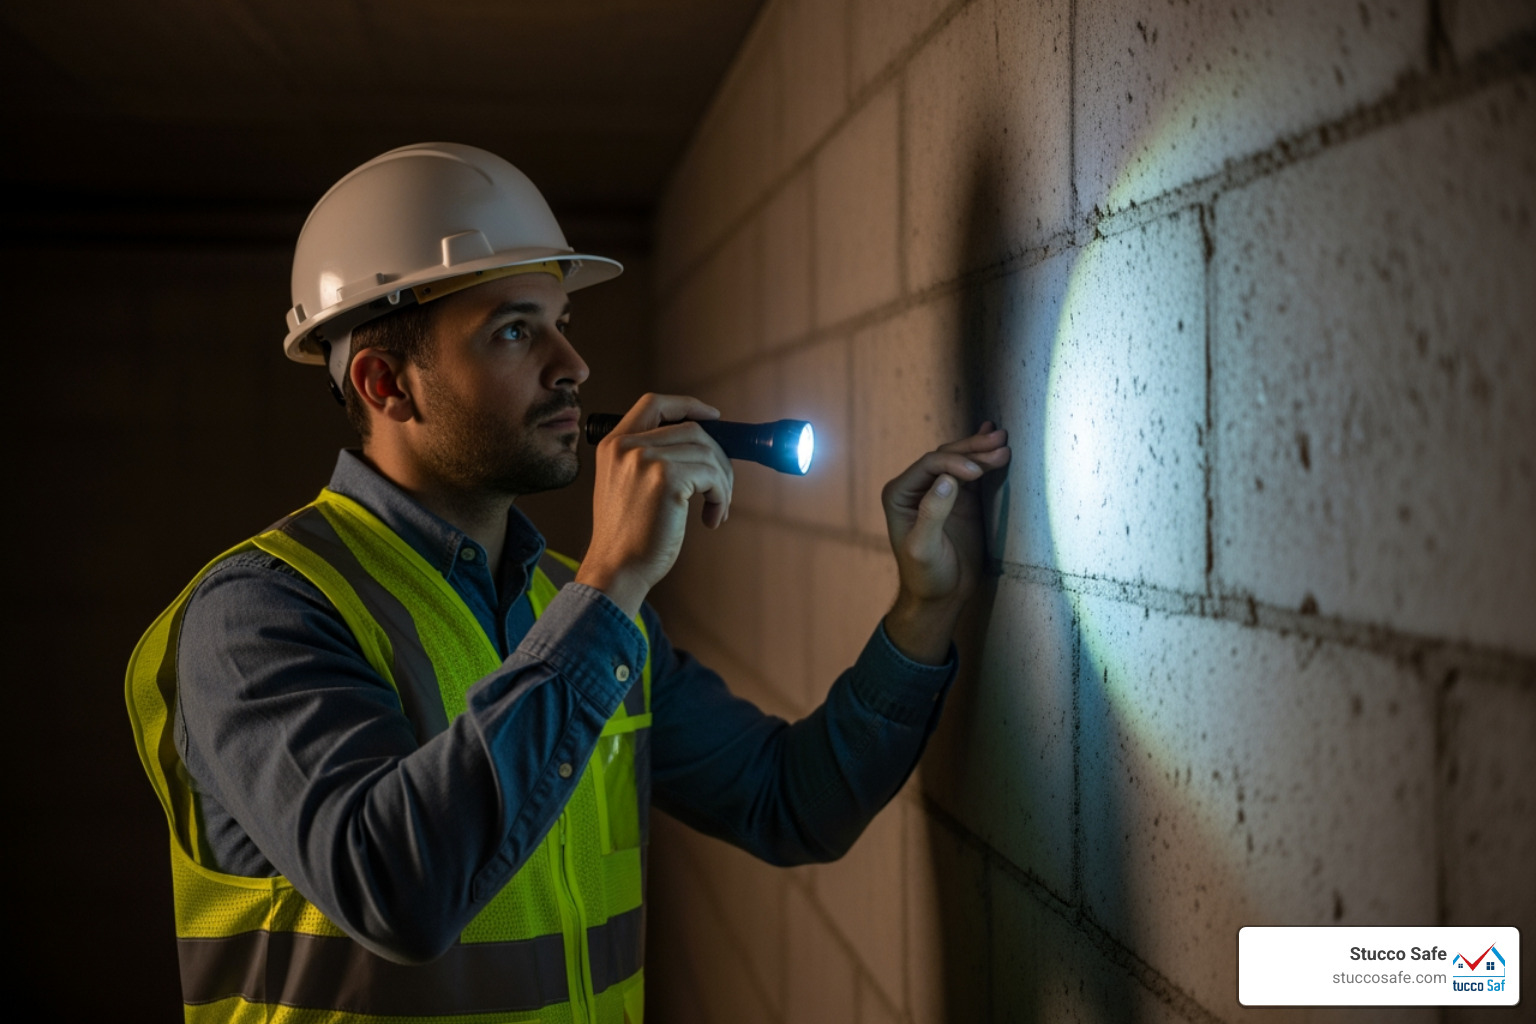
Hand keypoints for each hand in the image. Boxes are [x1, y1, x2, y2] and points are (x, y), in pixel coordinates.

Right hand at [577, 393, 733, 617]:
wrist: (617, 568)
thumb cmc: (628, 537)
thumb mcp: (627, 485)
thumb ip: (650, 459)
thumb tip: (702, 447)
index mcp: (614, 444)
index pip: (654, 404)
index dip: (689, 405)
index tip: (714, 417)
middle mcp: (627, 446)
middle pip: (692, 429)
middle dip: (718, 457)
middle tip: (722, 488)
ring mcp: (646, 459)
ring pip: (707, 453)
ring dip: (722, 483)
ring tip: (716, 509)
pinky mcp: (667, 478)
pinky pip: (712, 475)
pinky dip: (721, 496)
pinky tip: (711, 518)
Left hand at [880, 422, 1010, 662]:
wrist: (941, 597)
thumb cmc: (926, 576)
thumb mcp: (925, 548)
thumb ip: (933, 512)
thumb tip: (947, 479)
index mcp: (900, 494)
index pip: (930, 465)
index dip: (954, 462)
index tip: (978, 472)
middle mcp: (916, 488)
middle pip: (945, 457)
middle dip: (972, 448)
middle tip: (999, 441)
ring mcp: (938, 491)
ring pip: (960, 461)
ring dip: (981, 451)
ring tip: (1004, 442)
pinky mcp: (959, 500)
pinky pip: (972, 475)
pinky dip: (984, 461)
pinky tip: (996, 447)